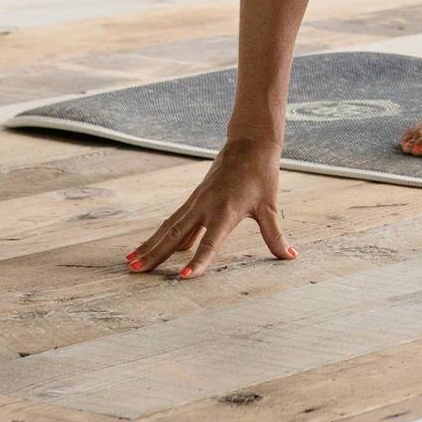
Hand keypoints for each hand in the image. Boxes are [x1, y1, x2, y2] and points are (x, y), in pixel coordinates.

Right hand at [127, 135, 292, 279]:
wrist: (250, 143)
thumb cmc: (262, 175)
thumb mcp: (270, 206)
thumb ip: (275, 235)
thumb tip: (290, 256)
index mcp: (226, 211)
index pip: (210, 242)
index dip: (198, 261)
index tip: (183, 277)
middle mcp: (206, 207)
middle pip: (175, 235)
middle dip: (155, 255)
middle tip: (135, 271)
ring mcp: (197, 202)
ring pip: (168, 227)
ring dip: (150, 245)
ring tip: (131, 262)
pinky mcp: (194, 198)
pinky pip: (174, 220)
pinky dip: (161, 235)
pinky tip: (152, 248)